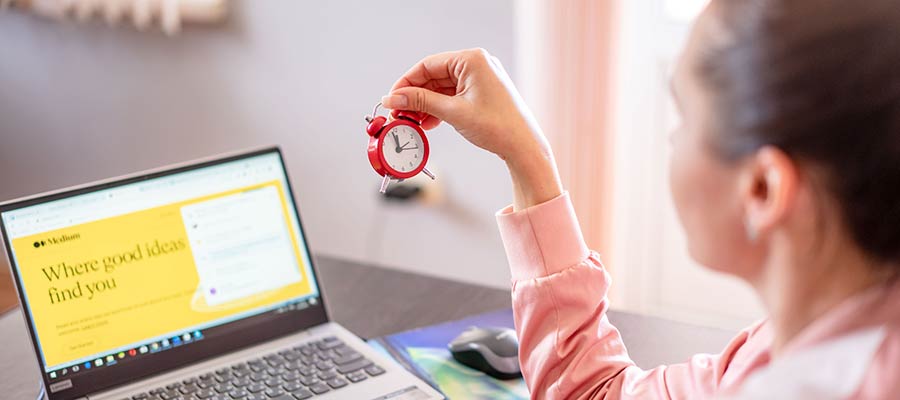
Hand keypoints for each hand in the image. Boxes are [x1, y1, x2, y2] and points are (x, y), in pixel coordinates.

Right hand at [382, 48, 561, 209]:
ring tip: (412, 121)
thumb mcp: (453, 112)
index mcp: (472, 60)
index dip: (406, 82)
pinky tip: (427, 123)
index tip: (391, 98)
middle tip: (399, 113)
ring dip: (425, 105)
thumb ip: (420, 102)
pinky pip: (452, 96)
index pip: (428, 65)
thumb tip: (394, 97)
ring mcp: (480, 78)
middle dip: (415, 96)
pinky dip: (439, 109)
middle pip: (433, 76)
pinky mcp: (481, 93)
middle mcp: (477, 64)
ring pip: (441, 88)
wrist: (523, 147)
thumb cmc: (497, 126)